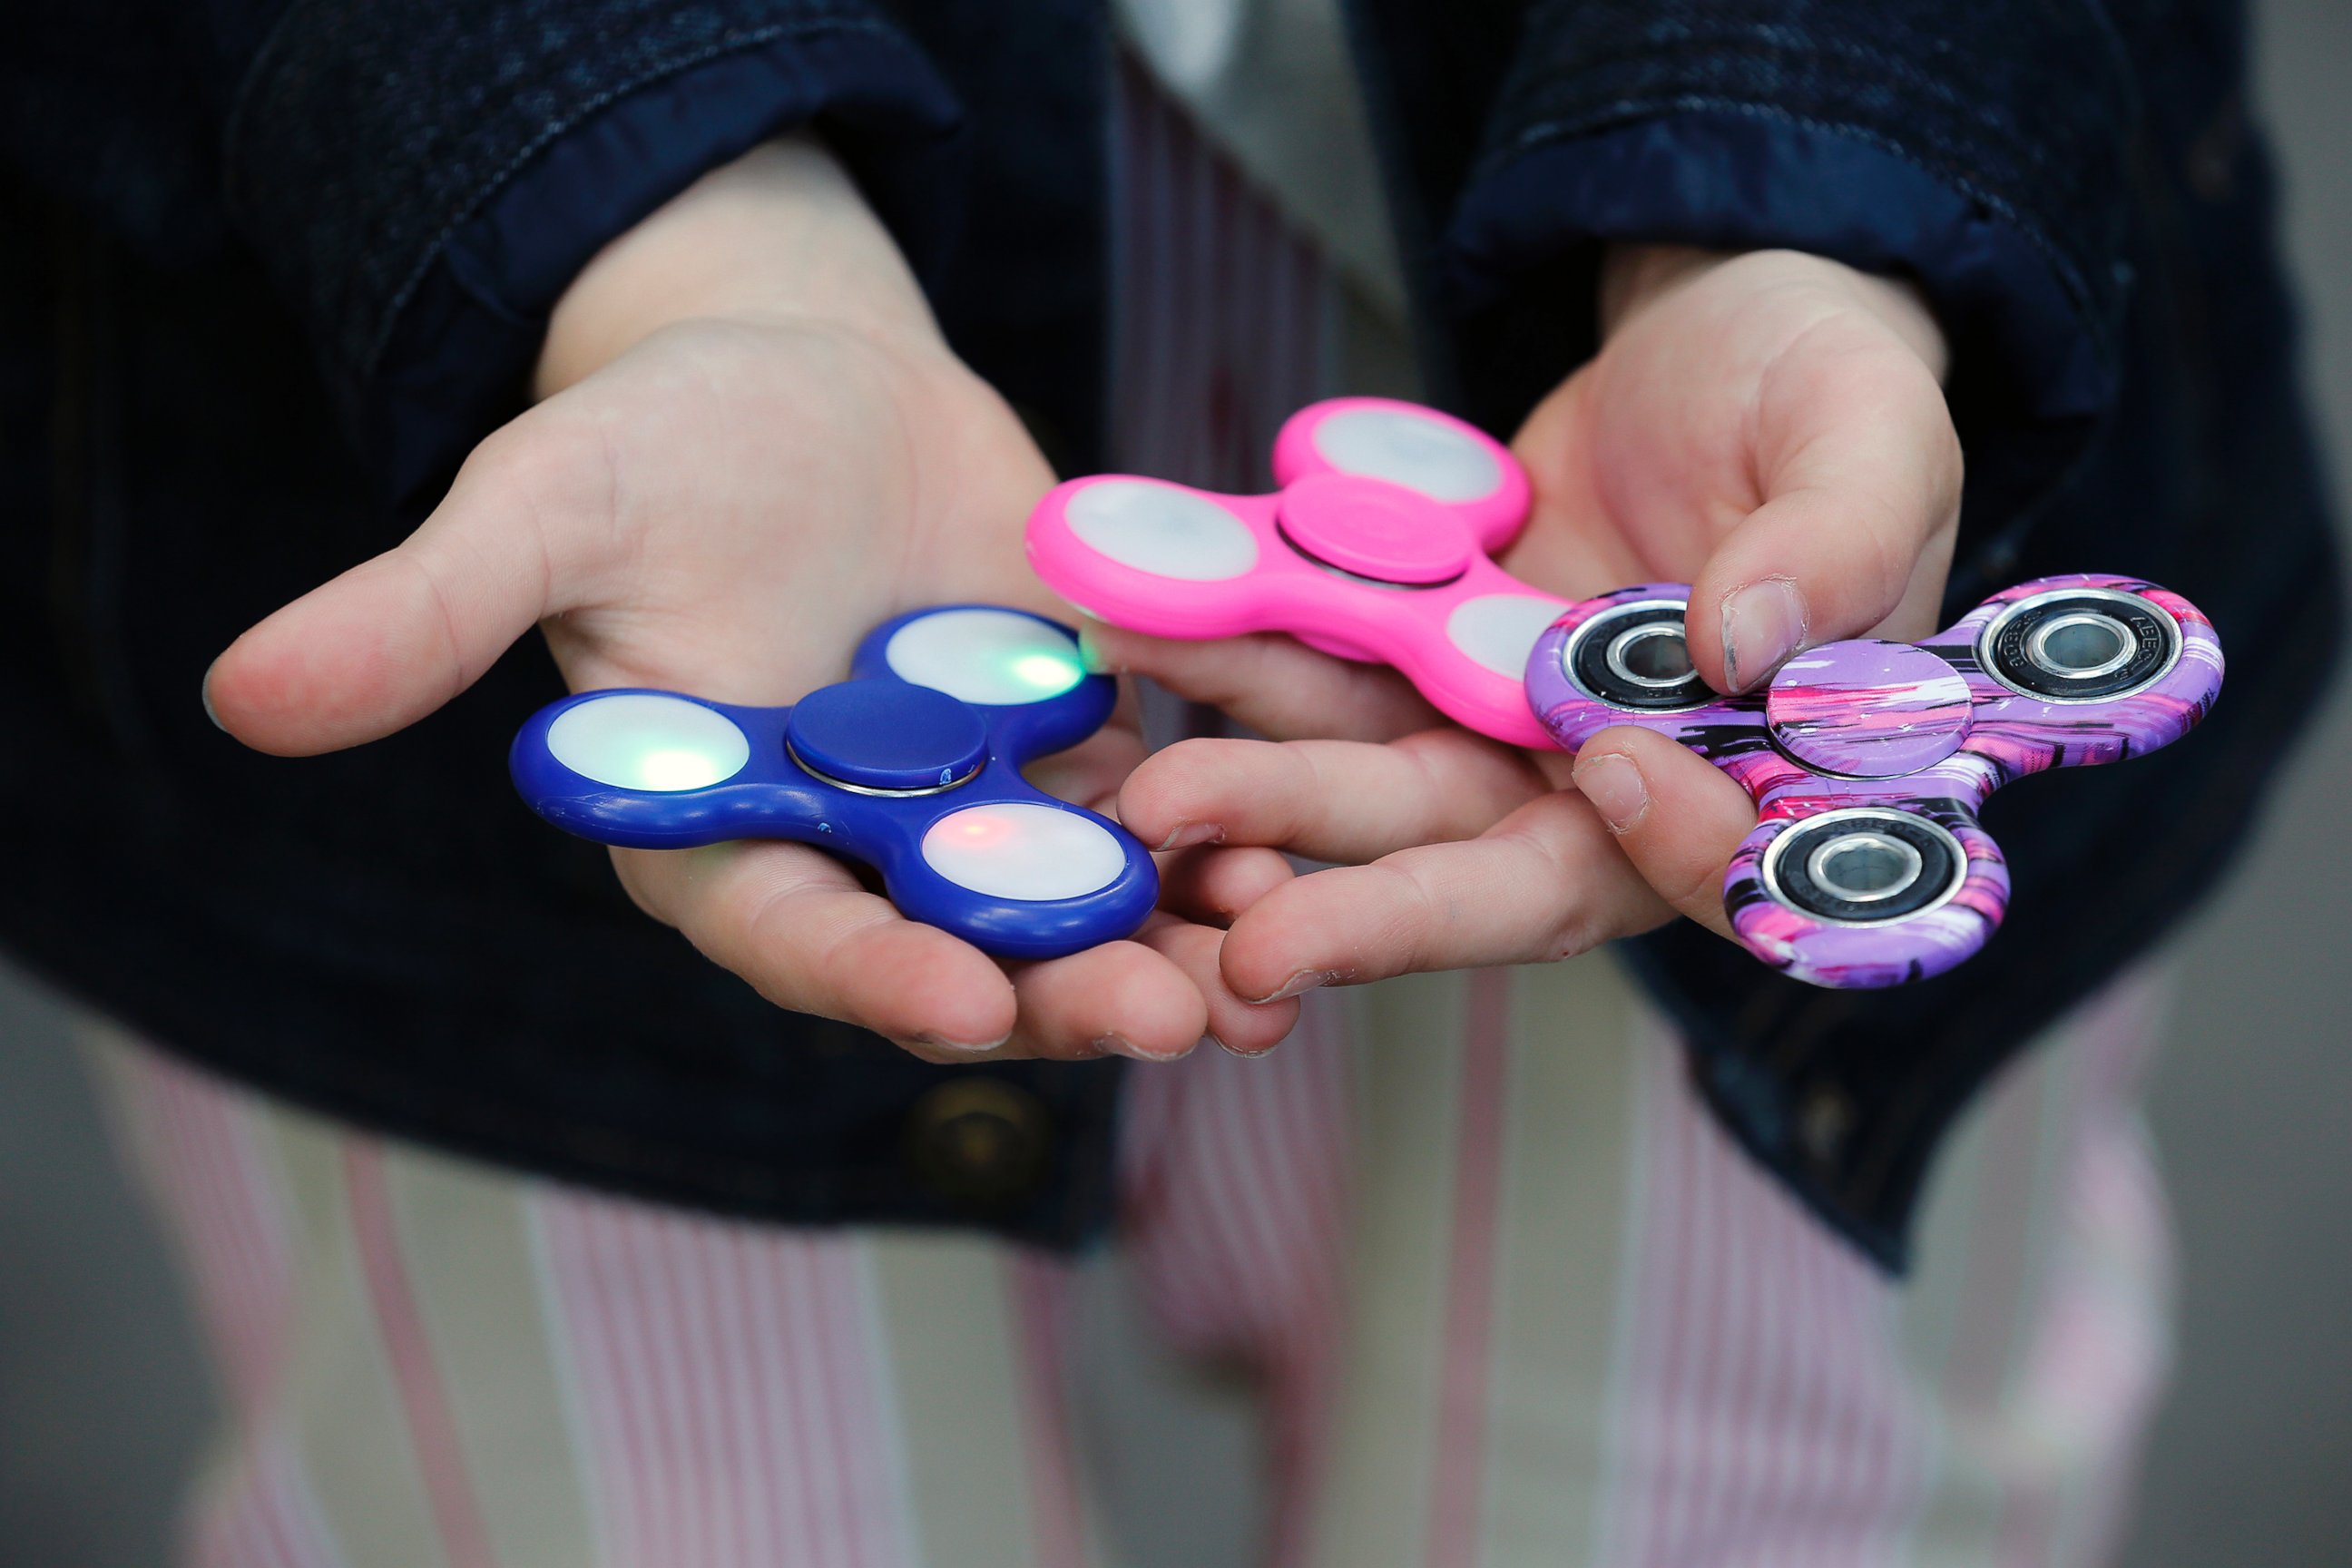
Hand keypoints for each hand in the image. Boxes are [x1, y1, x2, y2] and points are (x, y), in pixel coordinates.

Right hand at [203, 139, 1296, 1062]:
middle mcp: (853, 844)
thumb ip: (426, 611)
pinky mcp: (1064, 732)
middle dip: (1059, 987)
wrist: (790, 374)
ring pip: (1071, 896)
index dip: (864, 974)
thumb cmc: (653, 436)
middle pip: (957, 944)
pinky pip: (1149, 797)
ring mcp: (969, 799)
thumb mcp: (543, 508)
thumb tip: (239, 695)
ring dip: (1166, 938)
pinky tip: (1308, 850)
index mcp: (721, 825)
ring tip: (1266, 975)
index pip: (786, 931)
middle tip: (1166, 1023)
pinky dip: (1219, 827)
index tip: (957, 1002)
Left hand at [1095, 246, 1959, 1006]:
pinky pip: (1319, 676)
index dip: (1665, 839)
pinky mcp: (1412, 665)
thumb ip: (1842, 536)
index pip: (1715, 858)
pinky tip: (1142, 648)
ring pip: (1377, 792)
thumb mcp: (1875, 431)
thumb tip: (1751, 641)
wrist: (1709, 330)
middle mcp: (1613, 790)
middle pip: (1496, 872)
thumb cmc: (1827, 386)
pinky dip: (1234, 665)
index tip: (1610, 764)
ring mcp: (1498, 735)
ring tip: (1154, 797)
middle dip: (1375, 903)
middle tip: (1253, 931)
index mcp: (1759, 776)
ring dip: (1267, 796)